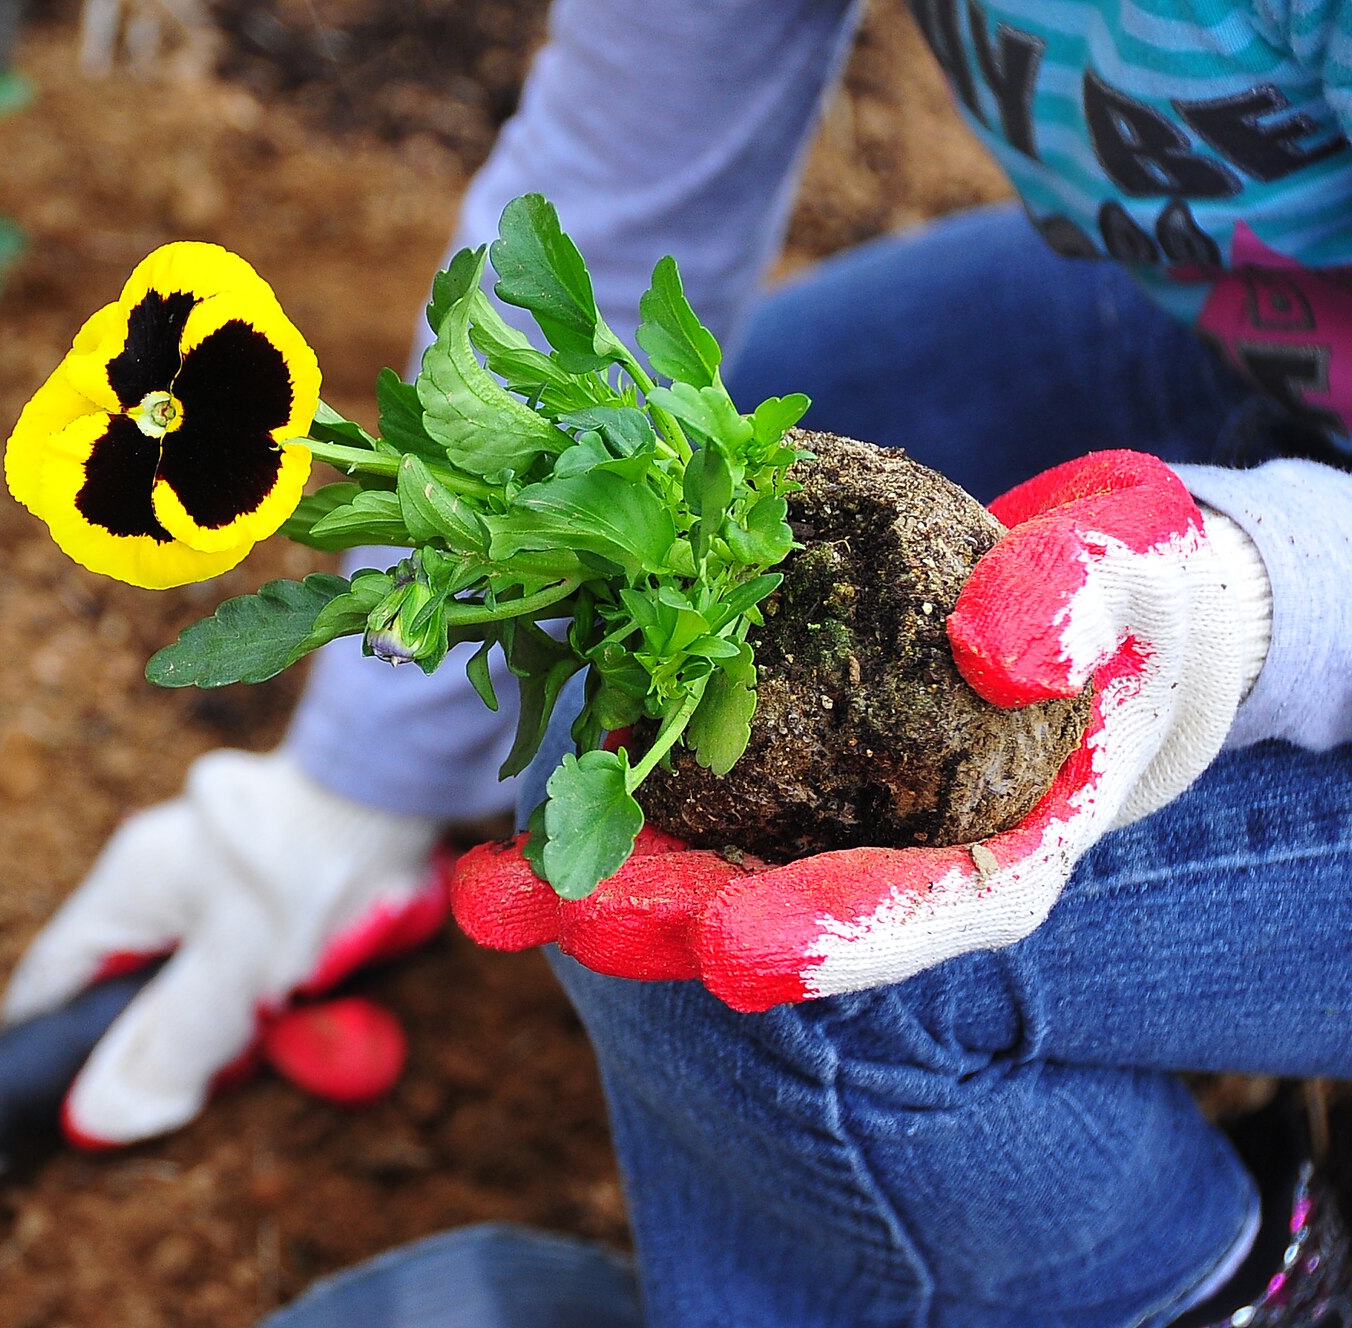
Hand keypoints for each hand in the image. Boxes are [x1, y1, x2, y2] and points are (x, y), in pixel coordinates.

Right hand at [0, 748, 444, 1145]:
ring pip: (187, 973)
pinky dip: (260, 990)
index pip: (51, 977)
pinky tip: (297, 1008)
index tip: (65, 1101)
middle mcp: (159, 872)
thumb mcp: (230, 972)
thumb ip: (168, 1047)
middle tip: (188, 1082)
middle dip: (155, 1039)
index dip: (47, 1045)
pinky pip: (240, 955)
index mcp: (127, 885)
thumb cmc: (305, 869)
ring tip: (260, 1038)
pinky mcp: (263, 878)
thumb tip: (102, 1115)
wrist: (390, 795)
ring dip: (218, 1017)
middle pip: (123, 983)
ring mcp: (211, 871)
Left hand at [455, 452, 1271, 1011]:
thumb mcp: (1129, 574)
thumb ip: (1081, 601)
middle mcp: (892, 859)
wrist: (1076, 602)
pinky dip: (589, 807)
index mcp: (999, 850)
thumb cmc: (1120, 595)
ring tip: (496, 893)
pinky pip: (667, 800)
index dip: (832, 931)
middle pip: (779, 914)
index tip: (737, 953)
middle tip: (568, 917)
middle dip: (669, 922)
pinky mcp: (757, 774)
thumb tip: (1008, 646)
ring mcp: (815, 824)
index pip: (922, 910)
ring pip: (701, 874)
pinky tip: (503, 821)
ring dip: (596, 887)